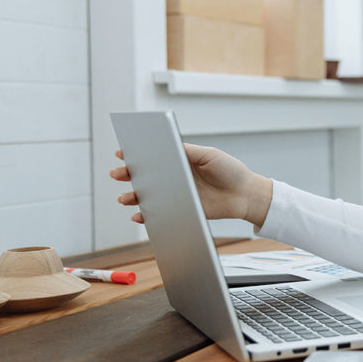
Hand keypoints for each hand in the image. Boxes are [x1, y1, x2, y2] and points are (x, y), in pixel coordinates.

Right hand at [109, 144, 272, 226]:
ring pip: (148, 196)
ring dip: (133, 197)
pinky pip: (159, 214)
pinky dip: (146, 216)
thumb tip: (166, 144)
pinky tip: (138, 216)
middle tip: (117, 173)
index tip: (122, 153)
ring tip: (125, 198)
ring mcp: (177, 194)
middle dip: (129, 174)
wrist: (245, 195)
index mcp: (180, 160)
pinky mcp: (181, 210)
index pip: (154, 156)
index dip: (137, 154)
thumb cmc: (229, 171)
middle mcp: (175, 177)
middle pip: (146, 175)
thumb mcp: (209, 155)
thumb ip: (188, 151)